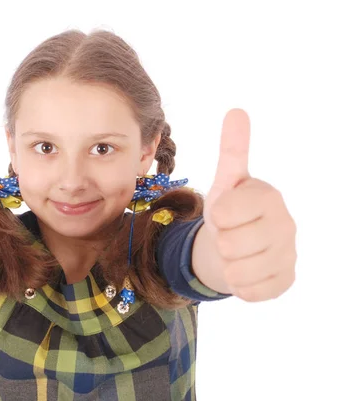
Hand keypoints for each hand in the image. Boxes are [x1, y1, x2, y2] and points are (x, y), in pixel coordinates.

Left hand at [203, 109, 296, 301]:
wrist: (235, 247)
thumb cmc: (229, 212)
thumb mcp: (225, 182)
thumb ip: (232, 150)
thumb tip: (237, 110)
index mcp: (268, 196)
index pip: (223, 213)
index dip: (215, 217)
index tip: (223, 213)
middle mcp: (286, 224)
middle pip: (228, 244)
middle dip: (220, 242)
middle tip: (229, 235)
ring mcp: (289, 255)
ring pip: (238, 271)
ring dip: (227, 265)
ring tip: (235, 253)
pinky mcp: (286, 281)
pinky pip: (250, 292)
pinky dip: (240, 285)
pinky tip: (246, 270)